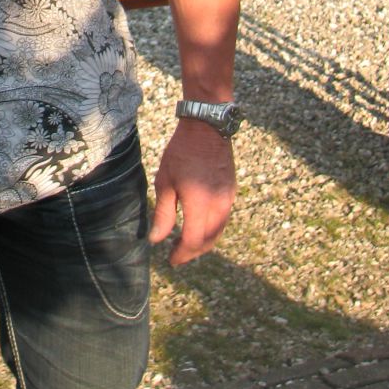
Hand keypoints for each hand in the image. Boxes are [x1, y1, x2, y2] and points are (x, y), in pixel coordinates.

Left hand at [149, 120, 236, 265]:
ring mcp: (228, 199)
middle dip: (192, 252)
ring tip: (186, 244)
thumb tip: (156, 239)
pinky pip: (223, 219)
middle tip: (176, 255)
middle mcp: (218, 205)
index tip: (170, 260)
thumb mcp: (165, 181)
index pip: (193, 241)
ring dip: (203, 242)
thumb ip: (163, 212)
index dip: (182, 254)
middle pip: (208, 241)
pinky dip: (211, 229)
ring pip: (218, 231)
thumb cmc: (181, 152)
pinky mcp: (232, 192)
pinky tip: (199, 226)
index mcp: (200, 204)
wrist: (207, 128)